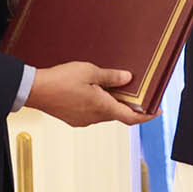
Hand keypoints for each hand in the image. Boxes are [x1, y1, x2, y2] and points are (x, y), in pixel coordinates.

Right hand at [26, 61, 153, 126]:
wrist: (36, 89)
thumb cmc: (61, 80)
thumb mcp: (91, 71)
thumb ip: (111, 77)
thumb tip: (127, 79)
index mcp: (102, 107)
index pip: (131, 118)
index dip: (146, 116)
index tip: (157, 111)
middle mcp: (94, 118)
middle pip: (118, 114)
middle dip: (128, 105)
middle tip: (136, 91)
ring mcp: (82, 120)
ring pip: (104, 113)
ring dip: (112, 103)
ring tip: (113, 86)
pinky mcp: (73, 118)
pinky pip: (92, 113)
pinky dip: (99, 104)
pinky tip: (94, 91)